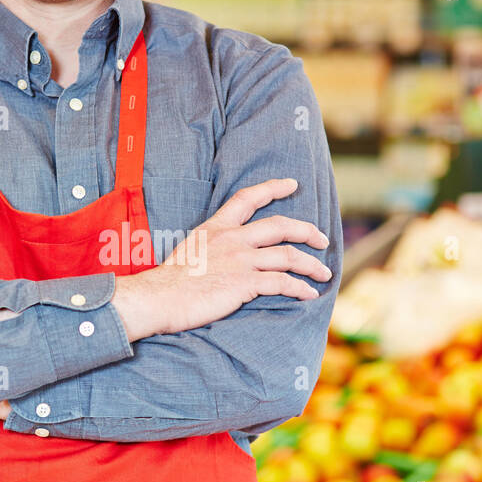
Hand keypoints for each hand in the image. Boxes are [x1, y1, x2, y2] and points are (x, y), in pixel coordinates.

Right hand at [113, 178, 332, 340]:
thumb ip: (212, 245)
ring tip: (324, 274)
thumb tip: (224, 254)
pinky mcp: (244, 283)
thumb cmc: (169, 280)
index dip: (273, 188)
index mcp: (217, 227)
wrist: (157, 297)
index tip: (292, 184)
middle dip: (308, 231)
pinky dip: (300, 288)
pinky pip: (282, 283)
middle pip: (281, 226)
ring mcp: (240, 260)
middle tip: (322, 239)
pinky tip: (309, 294)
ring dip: (312, 265)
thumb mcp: (190, 249)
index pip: (248, 198)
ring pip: (288, 256)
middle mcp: (233, 239)